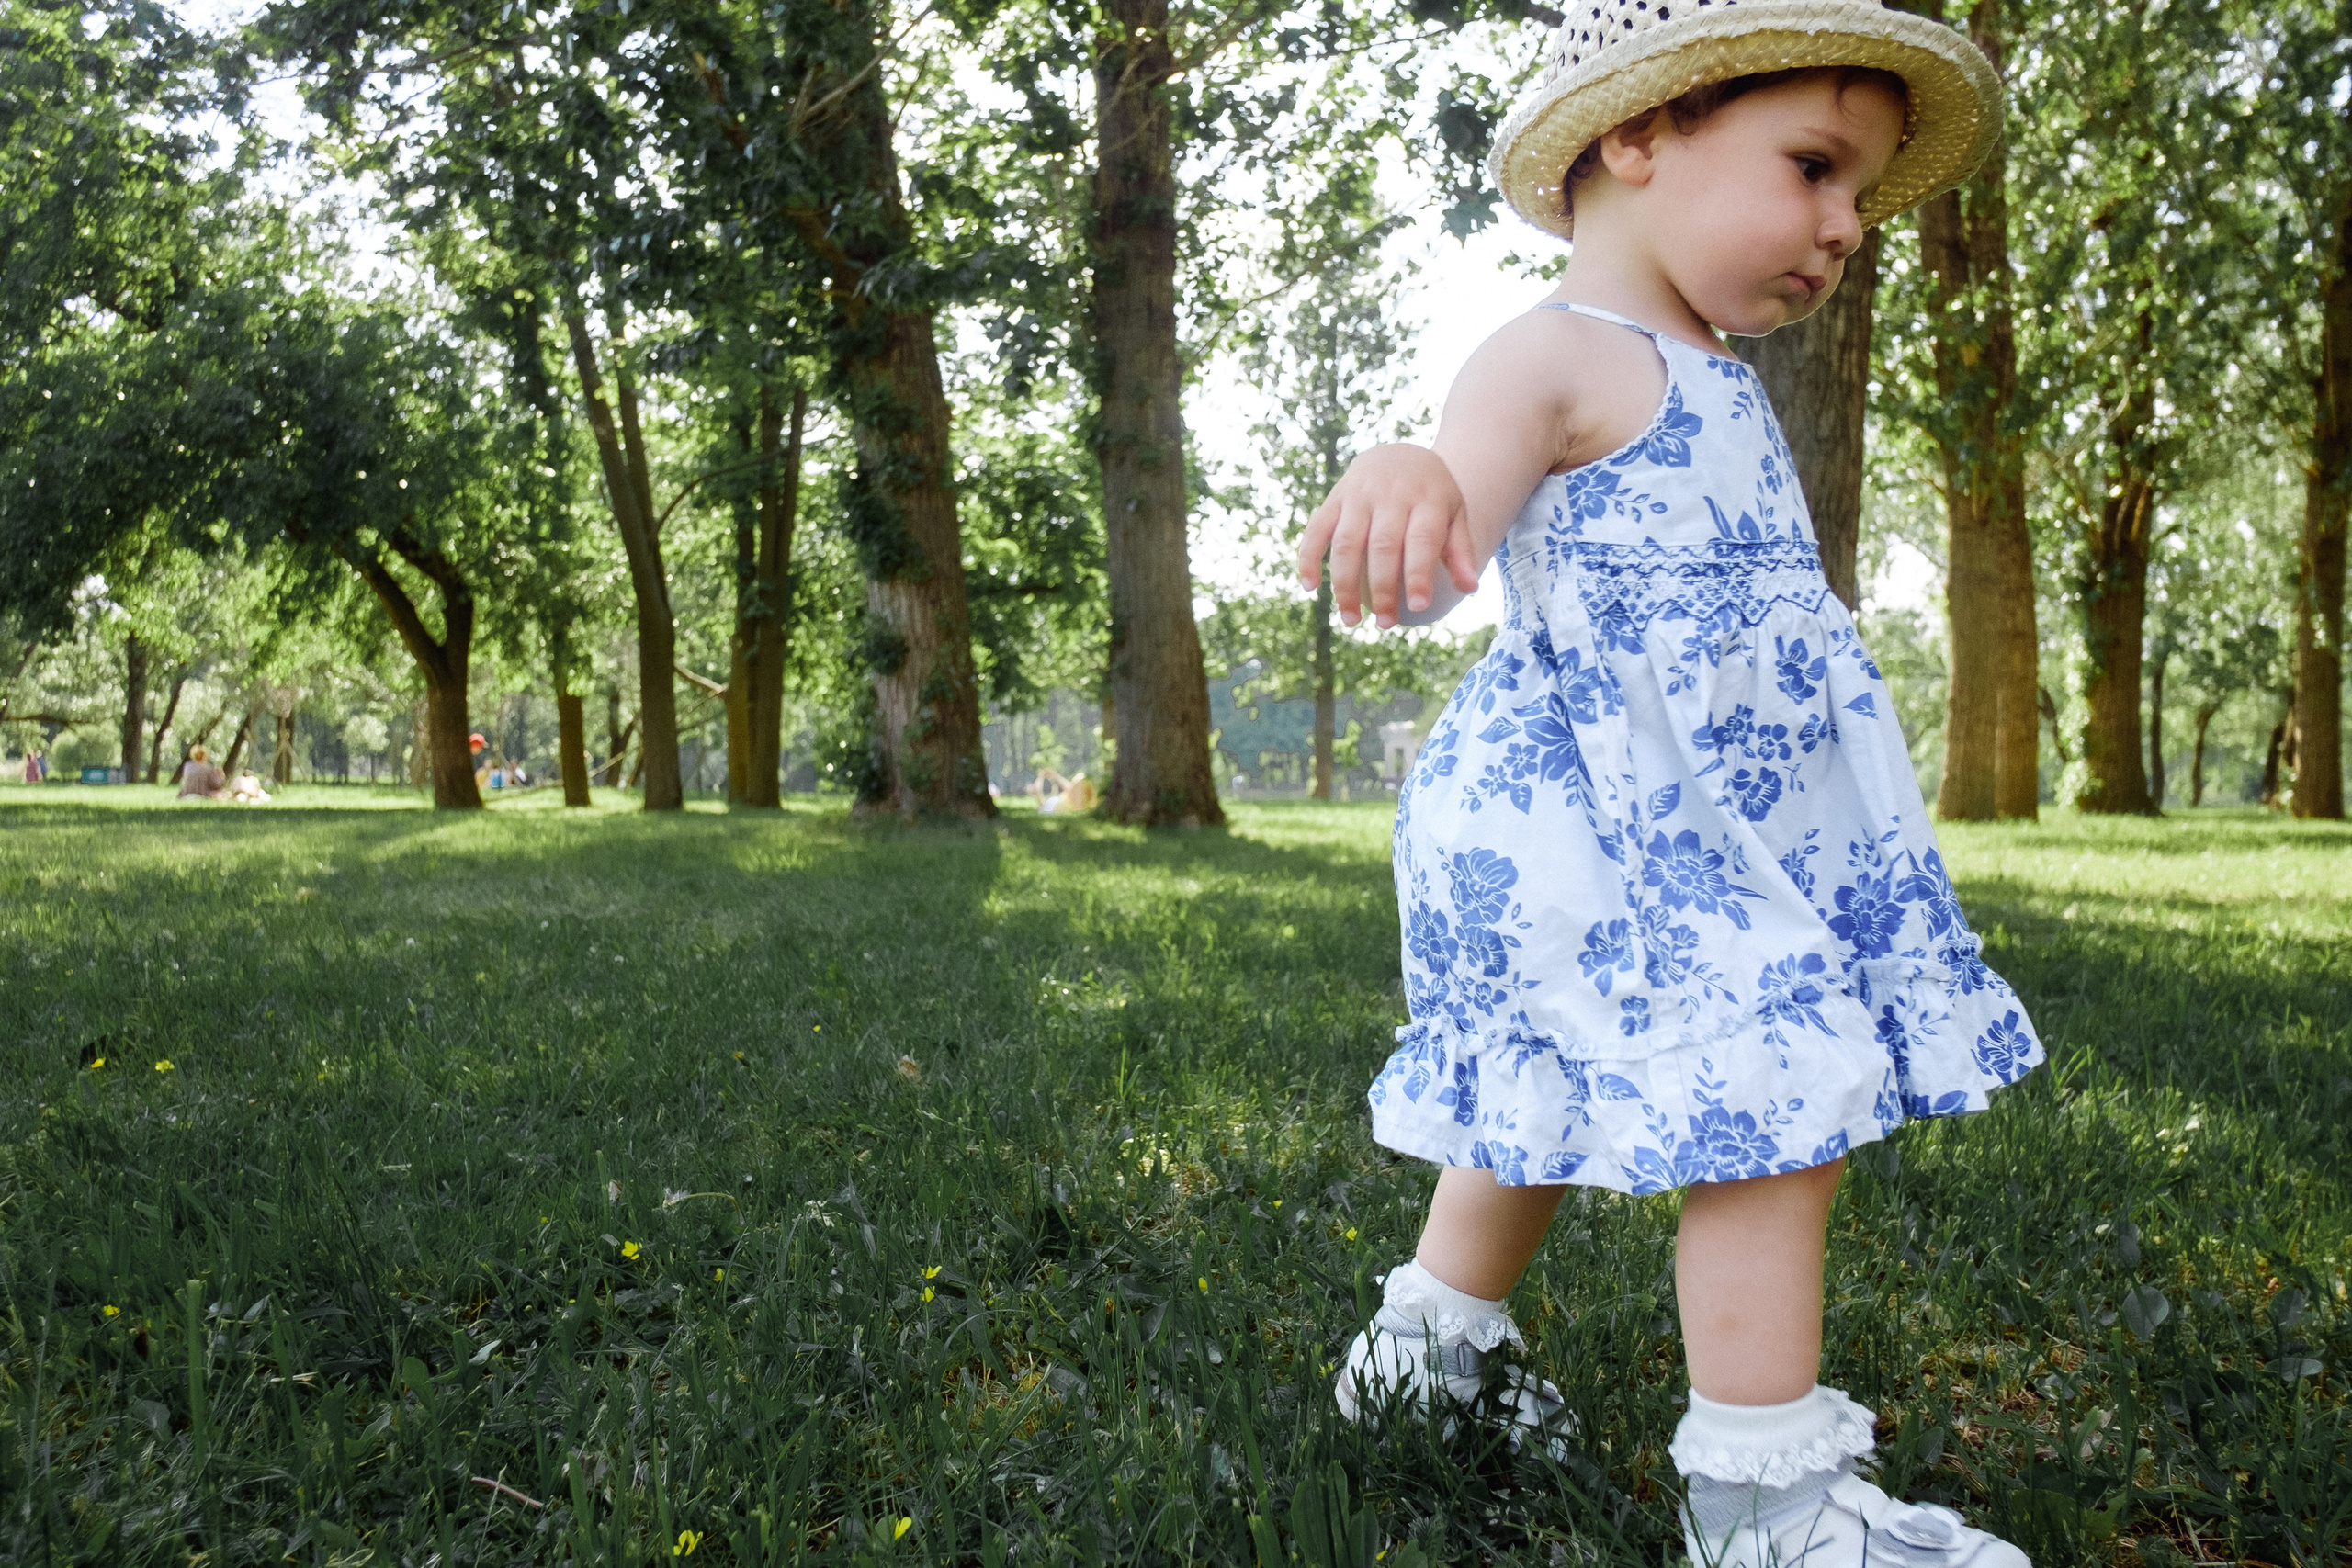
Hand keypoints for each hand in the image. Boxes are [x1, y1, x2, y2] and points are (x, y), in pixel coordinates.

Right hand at [1297, 445, 1479, 627]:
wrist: (1400, 452)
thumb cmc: (1432, 495)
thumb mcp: (1455, 514)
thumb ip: (1461, 550)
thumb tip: (1470, 588)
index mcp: (1426, 500)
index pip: (1422, 540)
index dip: (1418, 574)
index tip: (1418, 607)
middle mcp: (1390, 495)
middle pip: (1382, 546)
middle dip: (1382, 589)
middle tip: (1386, 624)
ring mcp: (1358, 495)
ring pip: (1346, 543)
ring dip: (1345, 584)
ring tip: (1351, 620)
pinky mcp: (1334, 498)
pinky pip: (1316, 529)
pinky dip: (1309, 557)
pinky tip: (1310, 586)